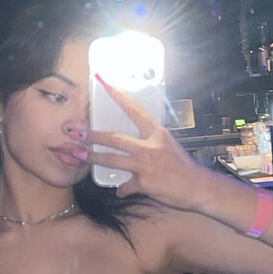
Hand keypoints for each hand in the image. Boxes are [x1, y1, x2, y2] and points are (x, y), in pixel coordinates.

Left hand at [88, 77, 208, 207]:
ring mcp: (145, 165)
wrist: (197, 187)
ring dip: (94, 158)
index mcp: (157, 132)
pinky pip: (125, 186)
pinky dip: (122, 189)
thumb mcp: (168, 145)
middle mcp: (149, 146)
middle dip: (92, 135)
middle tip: (75, 132)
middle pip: (114, 137)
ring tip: (80, 155)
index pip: (134, 110)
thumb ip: (149, 141)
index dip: (118, 96)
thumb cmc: (183, 166)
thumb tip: (134, 142)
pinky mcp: (143, 183)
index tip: (103, 82)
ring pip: (112, 160)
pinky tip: (119, 191)